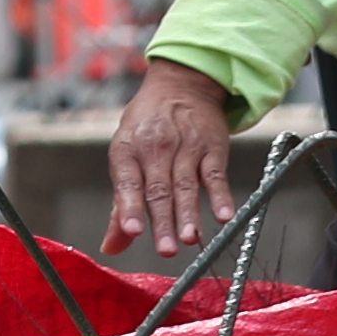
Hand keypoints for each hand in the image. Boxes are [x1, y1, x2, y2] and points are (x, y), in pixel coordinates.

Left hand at [103, 59, 240, 257]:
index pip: (128, 182)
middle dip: (163, 222)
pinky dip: (221, 195)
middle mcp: (154, 148)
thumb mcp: (126, 157)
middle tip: (166, 249)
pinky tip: (224, 216)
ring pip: (186, 184)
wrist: (180, 86)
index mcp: (127, 151)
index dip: (129, 207)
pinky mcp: (211, 147)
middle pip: (159, 190)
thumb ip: (121, 205)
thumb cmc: (146, 129)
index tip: (132, 231)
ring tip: (191, 239)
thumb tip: (112, 247)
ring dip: (189, 213)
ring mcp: (185, 146)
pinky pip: (216, 174)